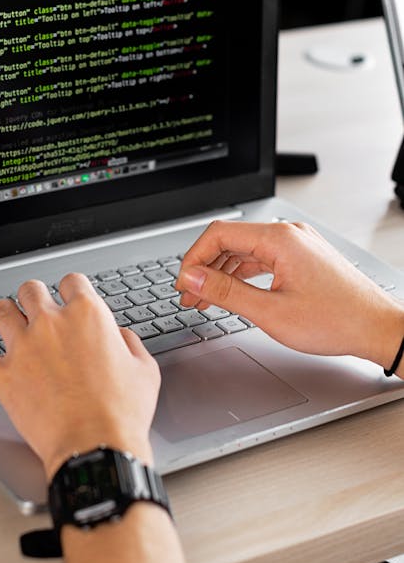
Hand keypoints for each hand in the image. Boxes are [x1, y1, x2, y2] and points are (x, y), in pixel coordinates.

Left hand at [0, 274, 160, 480]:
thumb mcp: (143, 370)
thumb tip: (119, 336)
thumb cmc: (122, 413)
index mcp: (87, 315)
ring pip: (1, 311)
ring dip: (4, 314)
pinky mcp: (3, 376)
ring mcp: (23, 348)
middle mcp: (51, 323)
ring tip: (7, 322)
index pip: (71, 281)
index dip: (71, 290)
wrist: (95, 447)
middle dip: (35, 298)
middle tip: (38, 312)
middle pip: (31, 290)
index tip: (70, 299)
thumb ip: (129, 344)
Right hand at [176, 220, 403, 369]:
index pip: (219, 234)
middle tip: (190, 295)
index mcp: (278, 239)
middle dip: (205, 268)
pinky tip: (234, 292)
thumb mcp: (271, 312)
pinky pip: (263, 257)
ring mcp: (297, 243)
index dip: (194, 259)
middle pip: (230, 240)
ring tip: (206, 299)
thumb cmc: (337, 321)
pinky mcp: (303, 256)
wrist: (378, 329)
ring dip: (222, 273)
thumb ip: (226, 292)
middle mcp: (288, 234)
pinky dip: (243, 274)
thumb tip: (193, 279)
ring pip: (245, 250)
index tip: (184, 283)